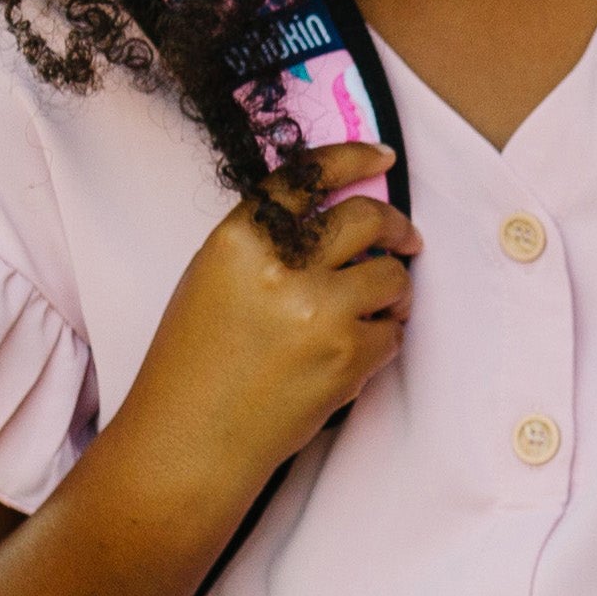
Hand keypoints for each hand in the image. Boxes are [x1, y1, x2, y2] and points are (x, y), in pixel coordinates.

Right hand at [120, 144, 418, 502]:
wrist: (191, 439)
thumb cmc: (194, 363)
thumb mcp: (214, 279)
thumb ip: (268, 243)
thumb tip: (334, 222)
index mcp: (241, 238)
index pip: (309, 175)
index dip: (354, 158)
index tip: (382, 157)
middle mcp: (282, 266)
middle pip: (367, 218)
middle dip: (396, 226)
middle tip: (405, 239)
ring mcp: (320, 312)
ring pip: (392, 276)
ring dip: (394, 289)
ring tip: (377, 307)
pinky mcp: (348, 357)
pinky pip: (392, 332)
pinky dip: (384, 338)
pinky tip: (355, 352)